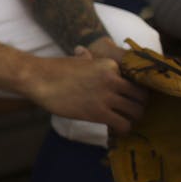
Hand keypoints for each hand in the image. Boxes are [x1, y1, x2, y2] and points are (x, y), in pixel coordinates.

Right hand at [24, 48, 147, 133]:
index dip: (133, 90)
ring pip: (136, 112)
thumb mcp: (75, 60)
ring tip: (123, 120)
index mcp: (109, 64)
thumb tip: (83, 52)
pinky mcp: (99, 112)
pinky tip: (115, 128)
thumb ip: (86, 58)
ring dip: (132, 118)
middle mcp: (112, 79)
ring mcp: (107, 96)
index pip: (135, 80)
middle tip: (129, 111)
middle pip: (142, 97)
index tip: (128, 96)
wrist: (39, 79)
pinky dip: (123, 129)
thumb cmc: (54, 69)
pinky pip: (124, 124)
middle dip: (138, 105)